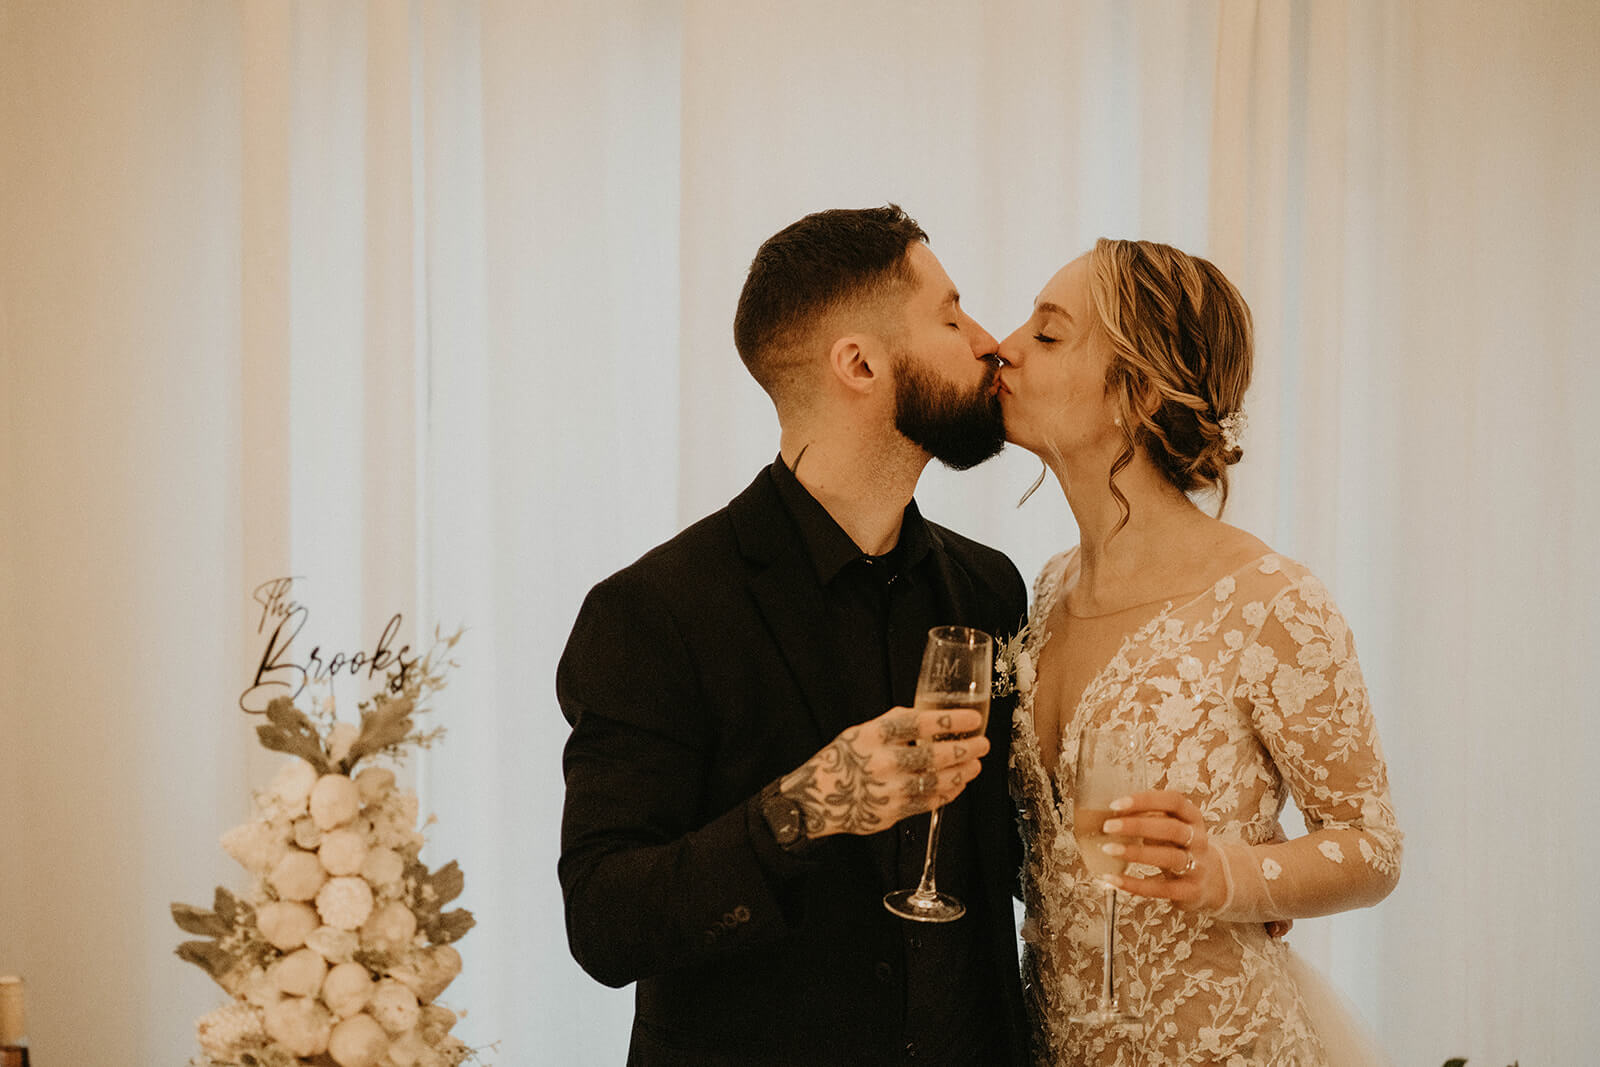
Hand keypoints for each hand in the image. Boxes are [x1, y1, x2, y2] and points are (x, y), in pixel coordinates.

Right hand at [779, 706, 987, 839]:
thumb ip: (892, 725)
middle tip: (982, 744)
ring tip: (974, 764)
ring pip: (935, 782)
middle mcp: (881, 762)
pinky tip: (958, 785)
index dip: (949, 721)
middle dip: (963, 749)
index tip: (972, 719)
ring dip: (960, 773)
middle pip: (932, 755)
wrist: (815, 799)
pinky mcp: (892, 813)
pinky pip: (927, 803)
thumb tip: (928, 716)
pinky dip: (947, 794)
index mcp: (872, 736)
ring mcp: (888, 790)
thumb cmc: (841, 761)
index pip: (917, 723)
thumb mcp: (860, 733)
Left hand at [1097, 790, 1225, 912]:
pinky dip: (1135, 884)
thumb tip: (1110, 815)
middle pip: (1171, 828)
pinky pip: (1162, 889)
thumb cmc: (1178, 846)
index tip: (1116, 805)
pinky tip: (1113, 879)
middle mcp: (1198, 839)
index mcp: (1192, 817)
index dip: (1145, 800)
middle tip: (1107, 826)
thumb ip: (1149, 818)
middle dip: (1137, 826)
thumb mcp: (1170, 826)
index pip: (1173, 801)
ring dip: (1136, 853)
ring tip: (1108, 849)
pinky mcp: (1191, 891)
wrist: (1210, 881)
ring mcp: (1198, 866)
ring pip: (1169, 857)